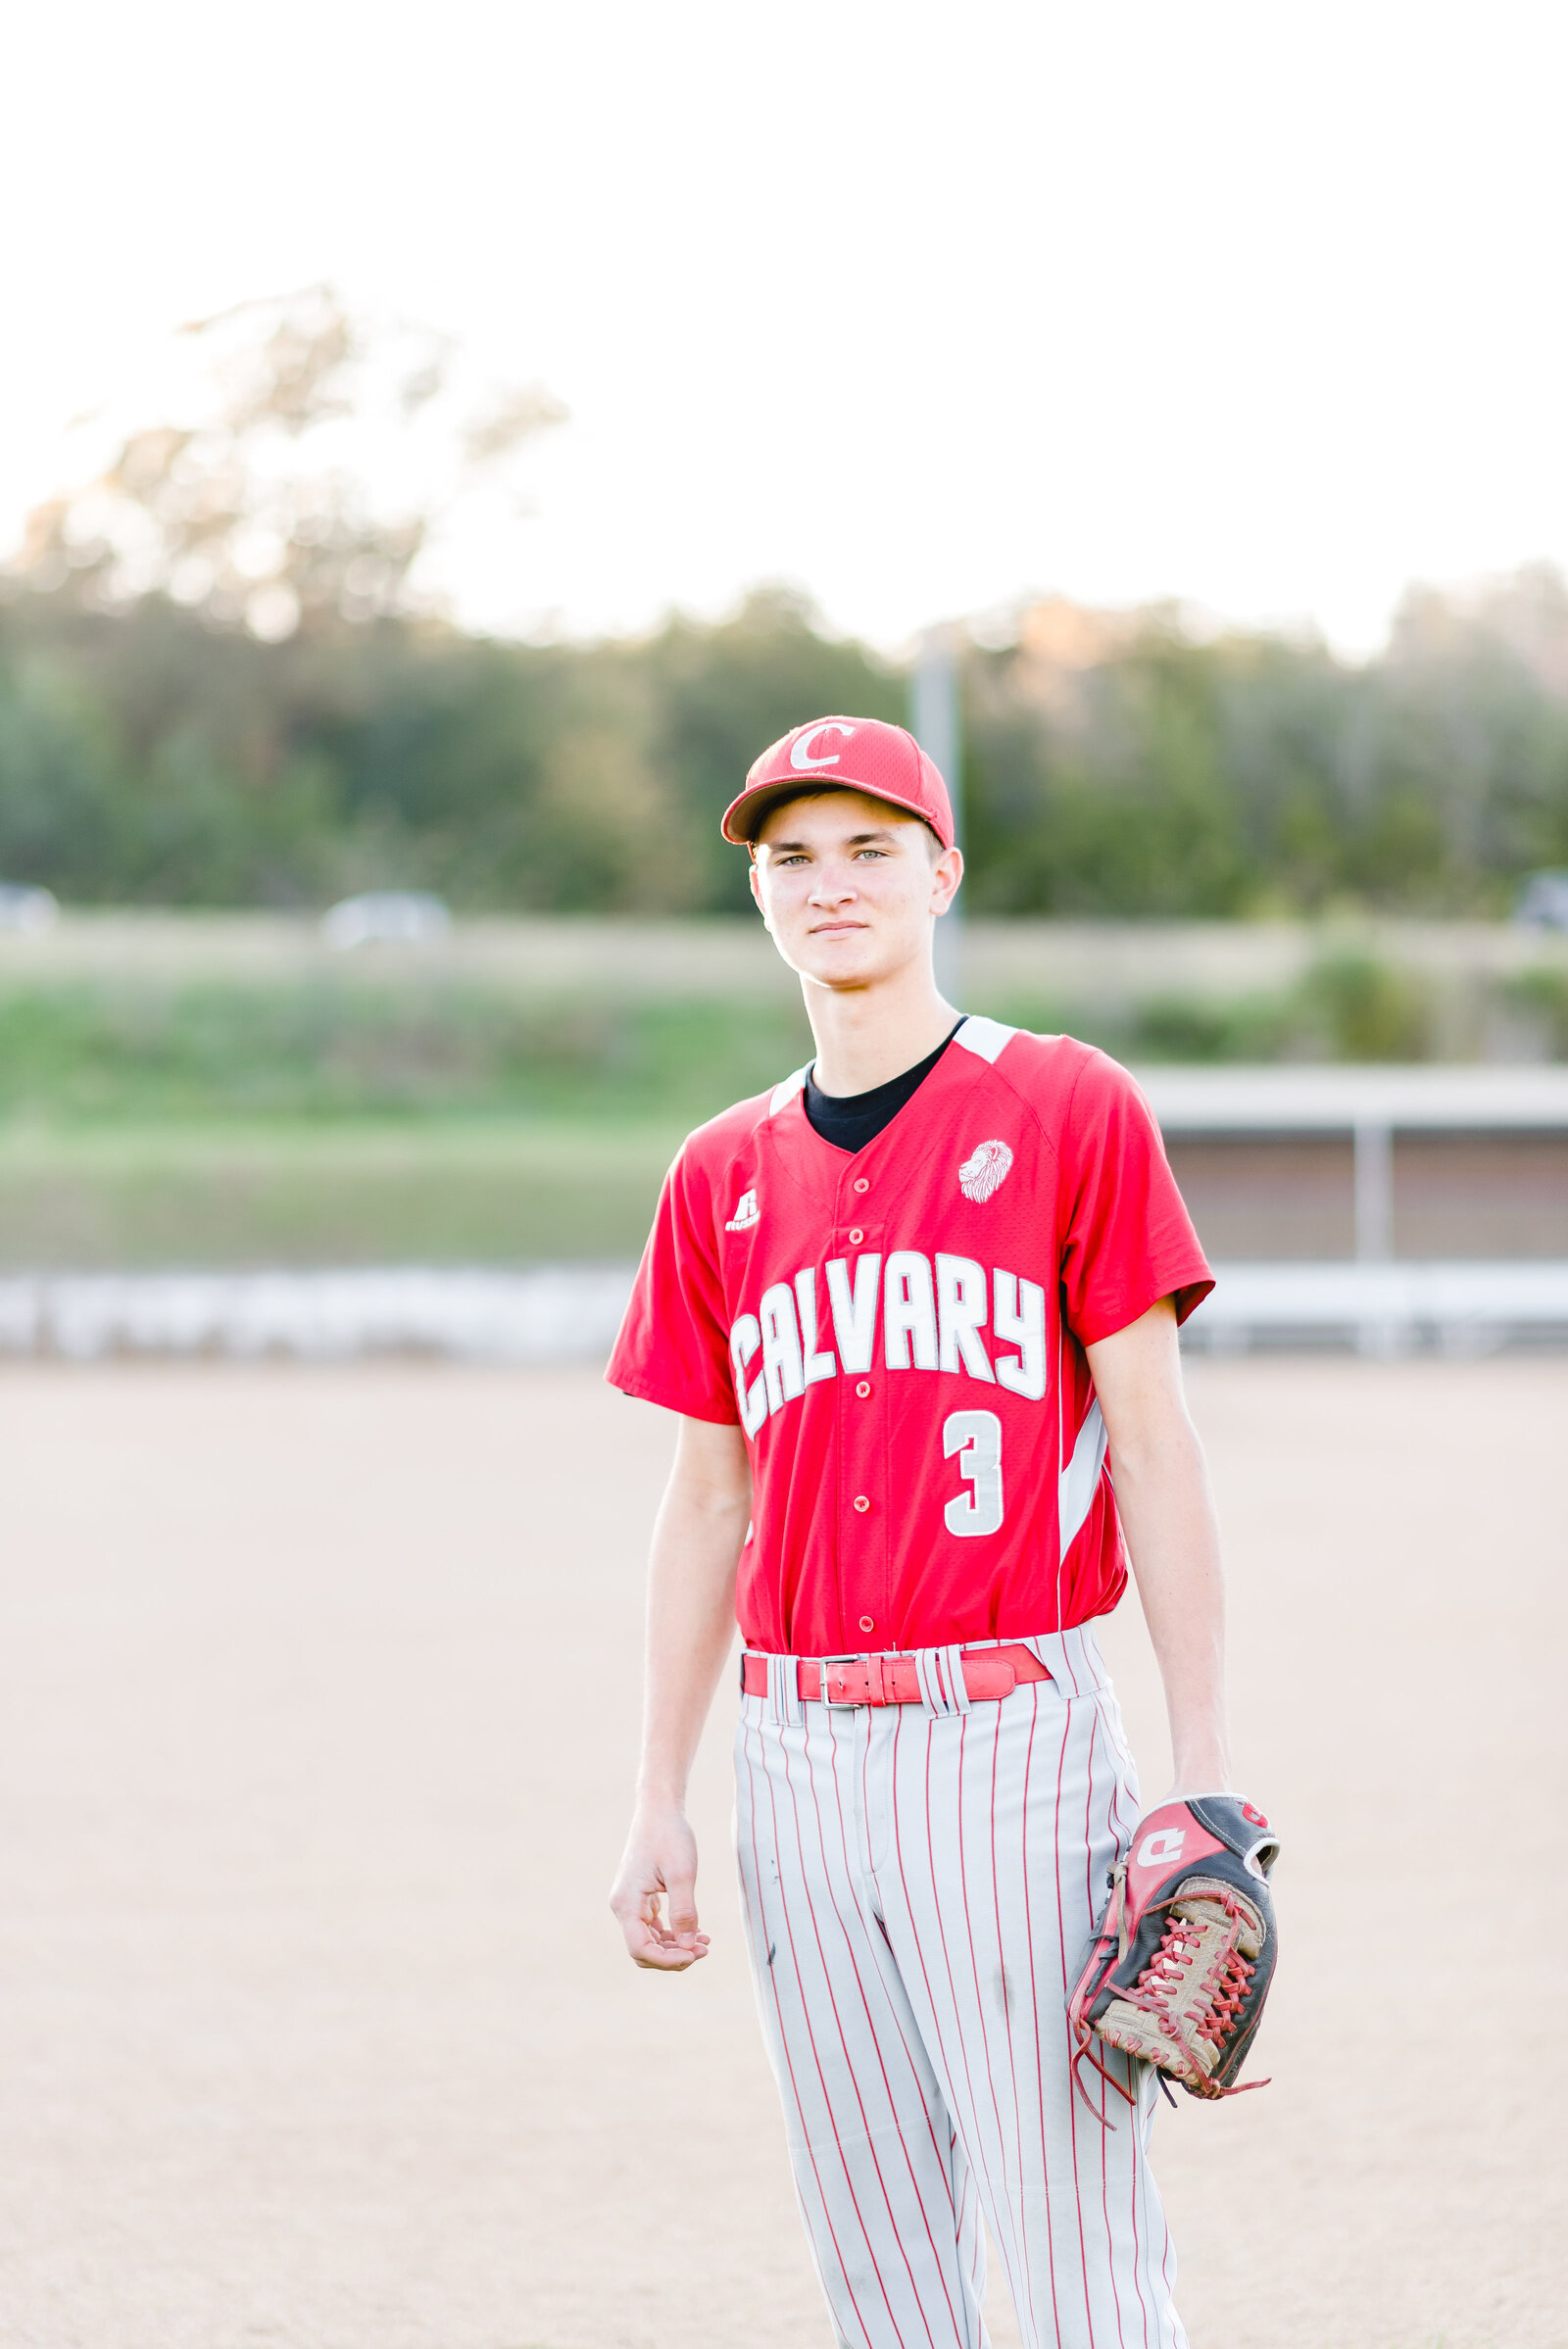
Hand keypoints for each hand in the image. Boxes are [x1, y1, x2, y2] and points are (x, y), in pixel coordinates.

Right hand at [609, 1802, 710, 1970]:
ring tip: (705, 1941)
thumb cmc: (670, 1836)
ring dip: (675, 1947)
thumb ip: (684, 1912)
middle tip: (704, 1949)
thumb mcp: (682, 1874)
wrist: (660, 1810)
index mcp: (626, 1903)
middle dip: (673, 1956)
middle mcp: (623, 1906)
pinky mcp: (640, 1898)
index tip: (695, 1954)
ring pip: (649, 1941)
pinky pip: (653, 1927)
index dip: (668, 1960)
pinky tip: (695, 1931)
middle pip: (643, 1950)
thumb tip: (688, 1947)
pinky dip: (673, 1934)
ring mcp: (631, 1903)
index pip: (641, 1949)